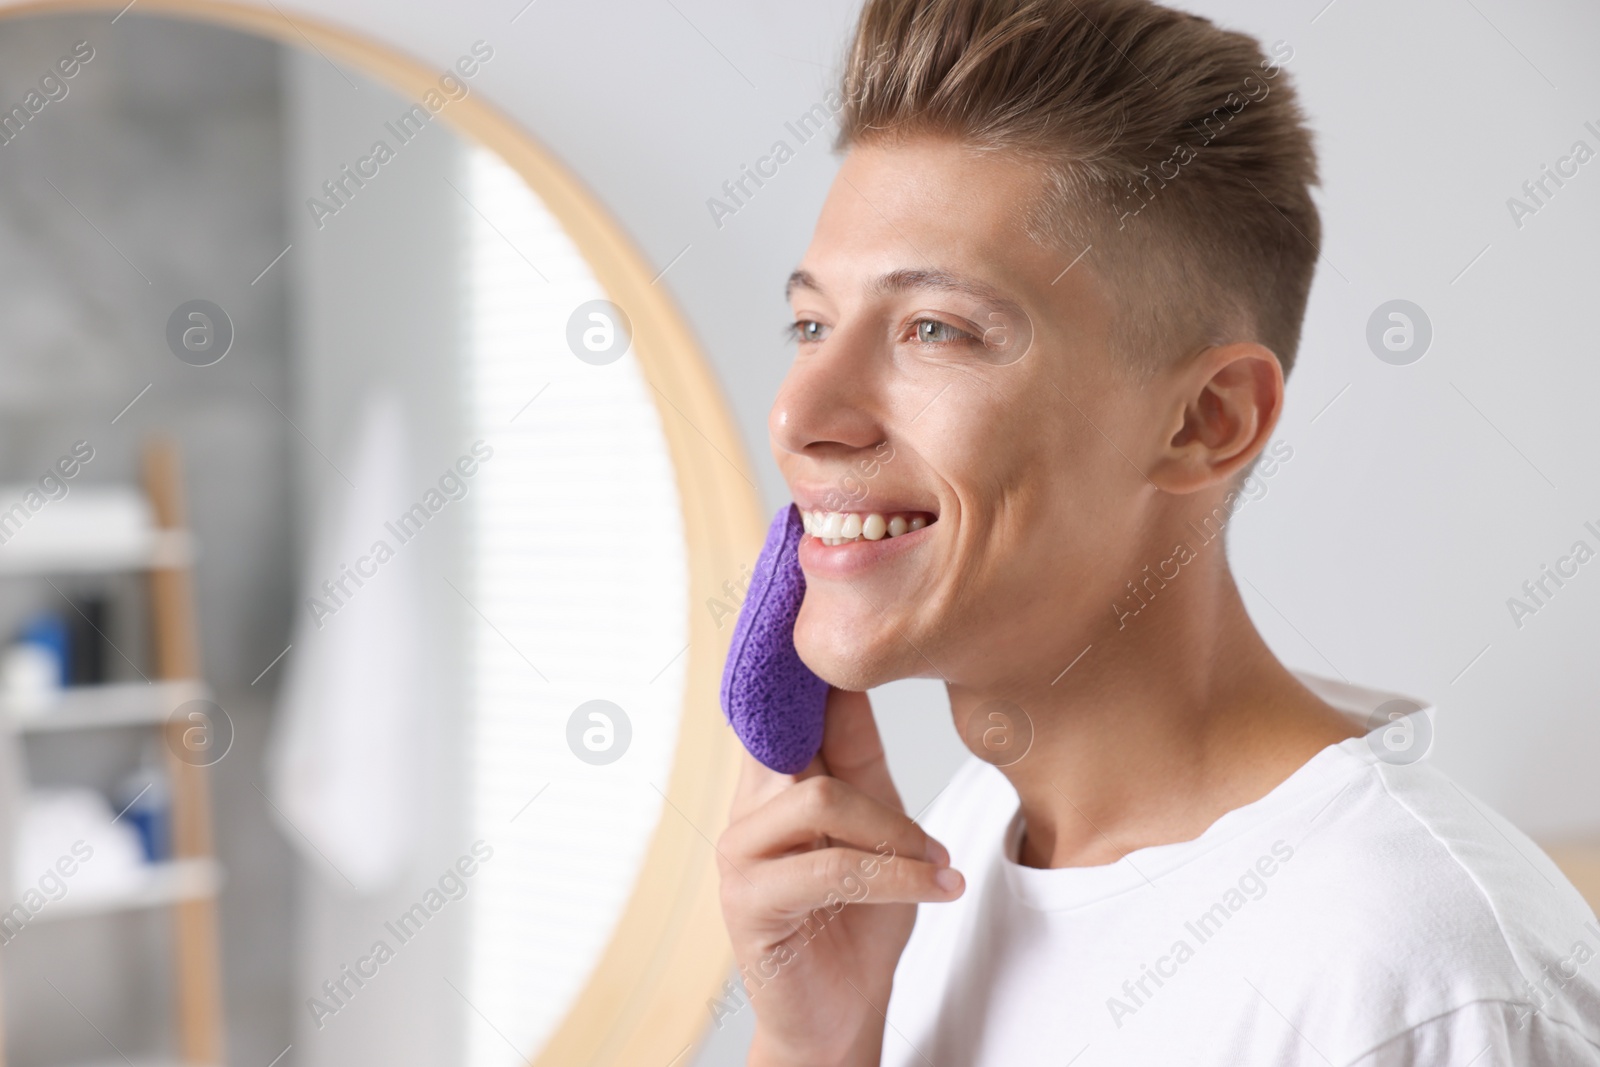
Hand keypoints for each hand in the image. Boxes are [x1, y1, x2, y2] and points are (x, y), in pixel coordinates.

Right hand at [717, 687, 963, 1066]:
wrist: (845, 1012)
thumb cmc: (861, 916)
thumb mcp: (877, 822)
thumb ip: (860, 755)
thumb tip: (856, 673)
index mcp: (775, 777)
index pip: (777, 697)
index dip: (795, 650)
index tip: (813, 593)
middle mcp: (748, 804)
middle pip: (795, 731)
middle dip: (849, 720)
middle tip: (900, 714)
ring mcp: (741, 852)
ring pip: (820, 799)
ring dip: (896, 832)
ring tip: (938, 861)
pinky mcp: (750, 901)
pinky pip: (831, 866)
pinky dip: (897, 875)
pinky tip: (937, 886)